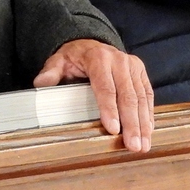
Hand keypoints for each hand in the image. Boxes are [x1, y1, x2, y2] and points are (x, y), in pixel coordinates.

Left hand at [34, 40, 154, 152]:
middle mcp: (119, 61)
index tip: (113, 130)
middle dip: (131, 123)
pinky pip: (147, 95)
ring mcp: (133, 66)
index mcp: (99, 59)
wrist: (92, 44)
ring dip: (143, 124)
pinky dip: (148, 114)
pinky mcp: (141, 72)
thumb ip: (51, 72)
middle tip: (133, 146)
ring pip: (141, 97)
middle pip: (127, 96)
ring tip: (143, 145)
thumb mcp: (59, 61)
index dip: (110, 109)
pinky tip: (148, 132)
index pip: (105, 87)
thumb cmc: (75, 58)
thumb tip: (41, 83)